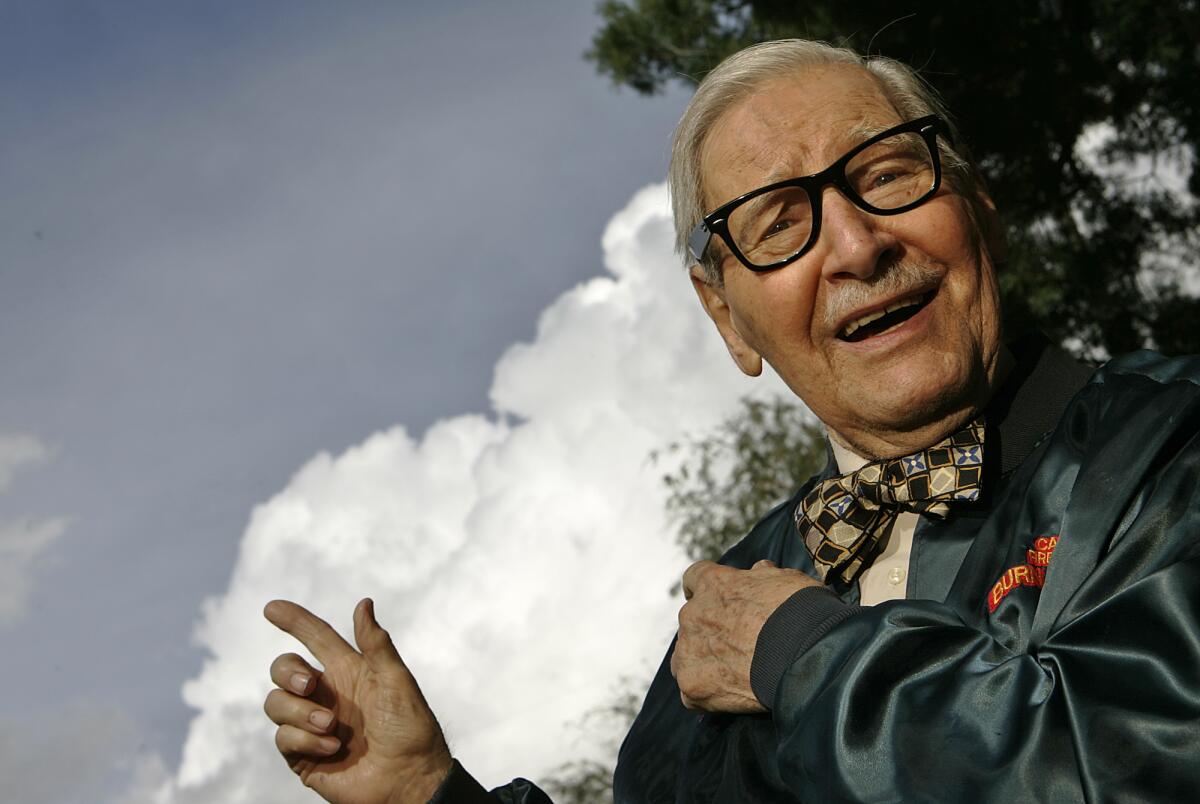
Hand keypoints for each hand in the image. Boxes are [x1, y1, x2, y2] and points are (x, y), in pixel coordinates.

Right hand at [263, 598, 452, 803]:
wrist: (408, 779)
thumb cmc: (410, 729)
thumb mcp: (397, 681)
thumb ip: (376, 644)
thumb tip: (363, 603)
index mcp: (348, 671)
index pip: (315, 638)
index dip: (294, 621)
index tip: (271, 608)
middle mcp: (326, 695)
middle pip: (284, 668)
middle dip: (288, 671)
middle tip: (310, 685)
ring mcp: (311, 725)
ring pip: (275, 702)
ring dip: (301, 712)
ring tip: (332, 726)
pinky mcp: (303, 755)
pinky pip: (282, 737)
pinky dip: (305, 740)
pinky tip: (332, 748)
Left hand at [670, 559, 821, 712]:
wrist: (805, 655)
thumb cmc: (801, 613)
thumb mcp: (786, 579)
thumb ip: (764, 576)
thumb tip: (760, 570)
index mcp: (713, 583)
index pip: (694, 578)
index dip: (705, 591)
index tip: (715, 600)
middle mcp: (693, 613)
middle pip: (691, 621)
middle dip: (710, 631)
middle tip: (739, 645)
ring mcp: (689, 650)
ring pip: (685, 657)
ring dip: (703, 662)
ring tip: (733, 674)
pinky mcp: (693, 685)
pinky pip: (691, 691)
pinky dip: (707, 694)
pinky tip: (730, 696)